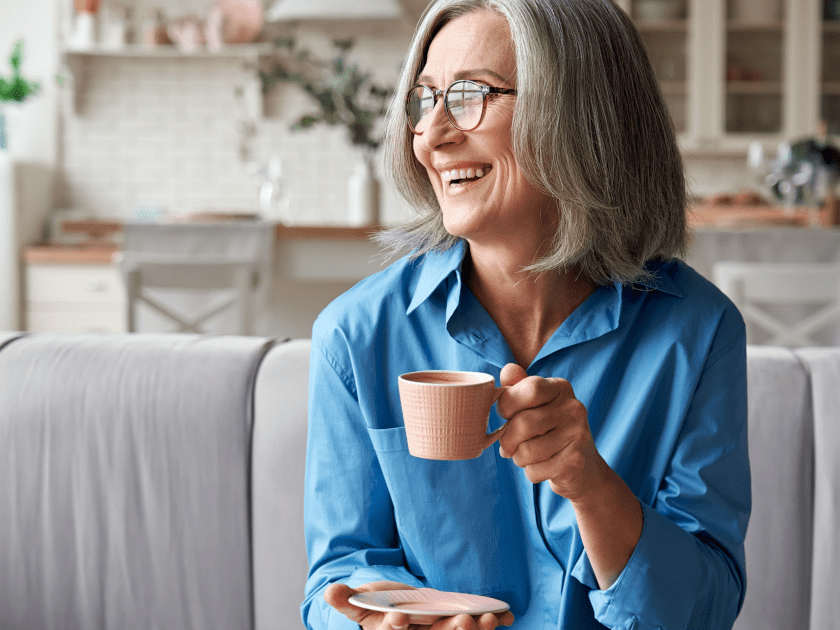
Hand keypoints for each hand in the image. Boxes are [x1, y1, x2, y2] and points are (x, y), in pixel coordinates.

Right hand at [325, 581, 514, 629]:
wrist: (396, 608)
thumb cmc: (377, 606)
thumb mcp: (360, 602)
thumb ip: (347, 600)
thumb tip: (329, 591)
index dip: (396, 627)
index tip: (401, 618)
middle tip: (462, 622)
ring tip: (488, 619)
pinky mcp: (454, 627)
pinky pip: (475, 629)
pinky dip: (490, 623)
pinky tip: (505, 616)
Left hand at [496, 363, 603, 499]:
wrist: (583, 467)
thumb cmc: (550, 431)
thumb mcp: (536, 405)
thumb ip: (519, 387)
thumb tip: (507, 369)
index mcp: (561, 388)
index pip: (528, 389)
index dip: (507, 405)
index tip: (506, 415)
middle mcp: (574, 408)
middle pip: (523, 423)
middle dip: (507, 440)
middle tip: (508, 445)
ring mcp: (578, 435)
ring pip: (526, 451)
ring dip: (518, 458)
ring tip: (526, 456)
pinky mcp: (575, 462)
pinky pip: (535, 470)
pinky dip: (530, 472)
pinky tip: (542, 467)